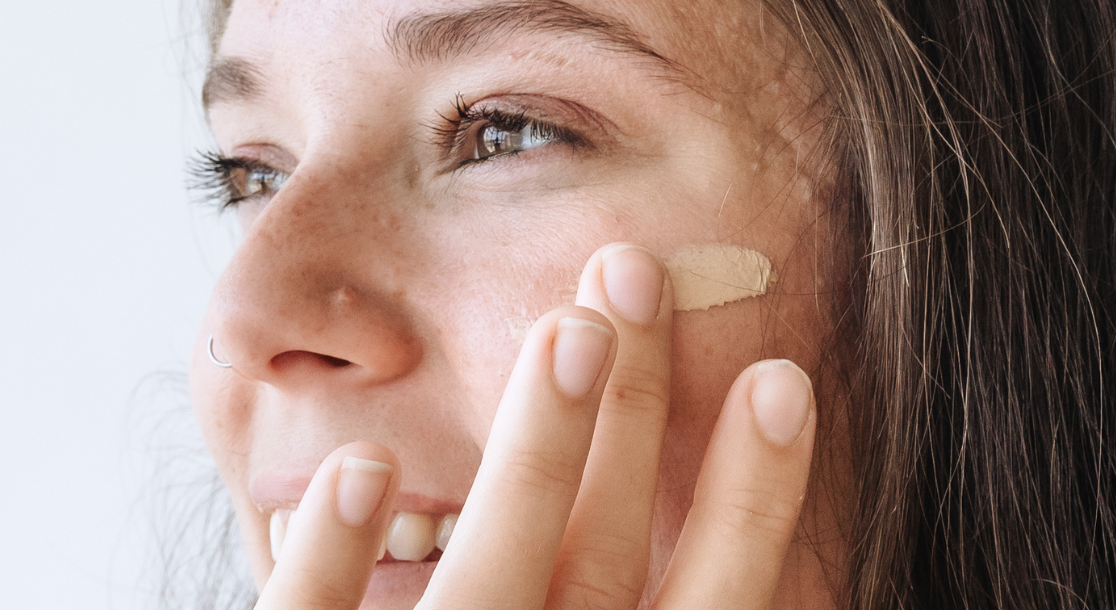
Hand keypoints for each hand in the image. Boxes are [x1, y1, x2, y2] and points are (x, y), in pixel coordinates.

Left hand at [254, 243, 817, 609]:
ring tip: (565, 326)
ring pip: (491, 569)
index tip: (780, 381)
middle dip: (632, 418)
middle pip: (600, 550)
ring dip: (533, 448)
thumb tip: (728, 581)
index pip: (709, 603)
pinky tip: (366, 464)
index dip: (751, 498)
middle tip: (638, 275)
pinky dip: (336, 562)